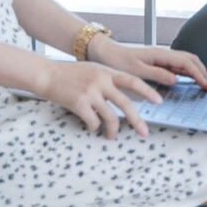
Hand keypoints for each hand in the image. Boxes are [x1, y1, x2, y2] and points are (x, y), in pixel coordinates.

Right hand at [35, 59, 161, 139]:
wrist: (46, 74)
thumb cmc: (70, 74)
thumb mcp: (94, 70)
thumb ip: (109, 79)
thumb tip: (125, 95)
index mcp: (108, 72)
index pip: (133, 81)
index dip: (148, 92)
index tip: (159, 101)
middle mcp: (101, 81)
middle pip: (126, 103)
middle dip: (137, 120)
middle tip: (144, 133)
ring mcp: (90, 93)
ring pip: (110, 116)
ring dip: (113, 130)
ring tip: (112, 136)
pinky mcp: (79, 103)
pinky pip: (93, 121)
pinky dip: (95, 127)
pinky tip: (93, 127)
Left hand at [88, 37, 206, 89]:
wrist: (104, 53)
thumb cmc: (117, 61)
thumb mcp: (136, 71)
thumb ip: (157, 74)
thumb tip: (177, 80)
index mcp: (160, 54)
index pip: (186, 63)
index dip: (198, 74)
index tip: (206, 85)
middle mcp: (163, 53)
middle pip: (190, 59)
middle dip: (202, 71)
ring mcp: (161, 57)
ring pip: (185, 61)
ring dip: (196, 70)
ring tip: (202, 83)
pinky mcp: (157, 61)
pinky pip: (177, 65)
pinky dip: (187, 71)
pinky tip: (187, 80)